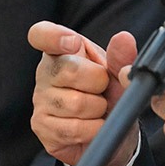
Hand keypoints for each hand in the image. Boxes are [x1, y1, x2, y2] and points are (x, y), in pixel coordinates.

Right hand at [28, 21, 138, 165]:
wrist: (112, 131)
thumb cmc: (109, 95)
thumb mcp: (120, 74)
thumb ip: (122, 57)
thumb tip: (124, 38)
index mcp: (61, 50)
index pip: (41, 34)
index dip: (54, 36)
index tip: (75, 44)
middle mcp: (45, 72)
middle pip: (70, 69)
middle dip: (98, 82)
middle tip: (102, 89)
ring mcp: (40, 100)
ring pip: (75, 103)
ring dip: (98, 109)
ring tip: (98, 109)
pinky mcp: (42, 126)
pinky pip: (74, 128)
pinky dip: (93, 129)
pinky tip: (93, 126)